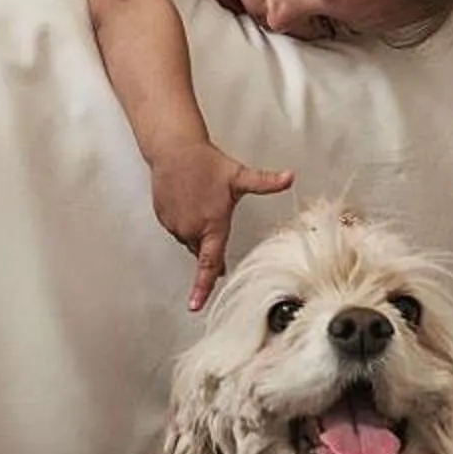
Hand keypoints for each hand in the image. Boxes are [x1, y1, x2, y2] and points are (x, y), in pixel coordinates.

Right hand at [150, 141, 295, 310]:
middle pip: (202, 249)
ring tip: (201, 201)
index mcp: (212, 225)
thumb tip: (289, 177)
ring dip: (196, 228)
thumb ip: (265, 182)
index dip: (202, 287)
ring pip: (189, 238)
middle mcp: (191, 228)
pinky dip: (183, 219)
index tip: (194, 305)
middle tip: (215, 214)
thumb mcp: (239, 176)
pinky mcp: (163, 216)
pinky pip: (177, 227)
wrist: (174, 148)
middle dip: (209, 240)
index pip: (208, 263)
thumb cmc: (205, 162)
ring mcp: (174, 223)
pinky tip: (188, 200)